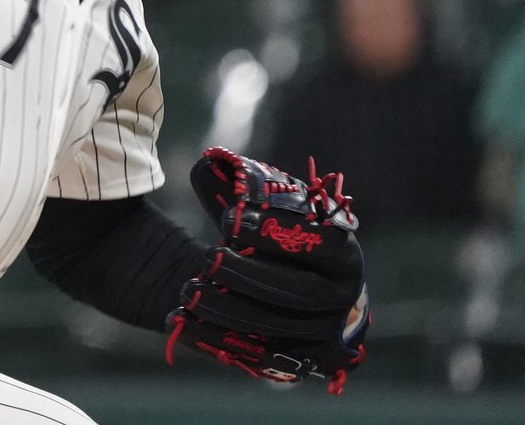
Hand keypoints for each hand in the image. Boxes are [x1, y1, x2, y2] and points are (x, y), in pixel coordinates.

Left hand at [165, 149, 368, 393]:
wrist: (305, 286)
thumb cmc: (283, 239)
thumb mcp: (270, 208)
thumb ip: (239, 186)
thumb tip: (207, 163)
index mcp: (344, 252)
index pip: (317, 243)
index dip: (272, 233)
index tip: (228, 221)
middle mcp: (343, 297)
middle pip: (295, 291)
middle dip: (246, 274)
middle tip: (206, 258)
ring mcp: (323, 334)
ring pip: (273, 327)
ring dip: (226, 309)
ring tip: (188, 290)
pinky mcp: (299, 362)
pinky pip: (256, 356)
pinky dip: (214, 339)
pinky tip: (180, 320)